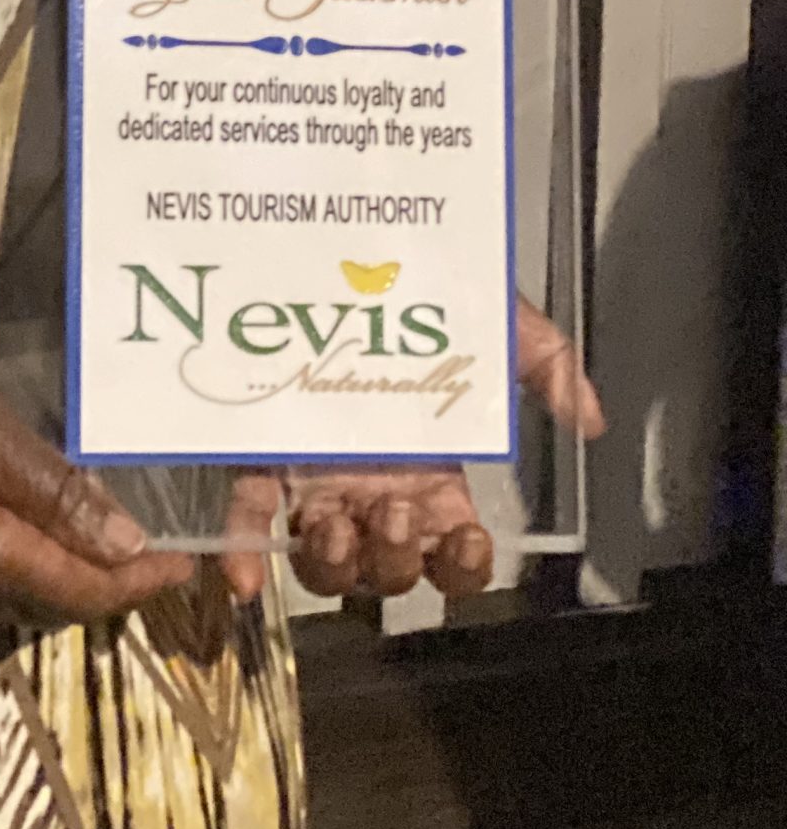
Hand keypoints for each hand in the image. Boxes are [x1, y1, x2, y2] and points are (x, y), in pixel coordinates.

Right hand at [0, 347, 191, 632]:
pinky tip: (22, 522)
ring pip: (19, 604)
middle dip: (108, 577)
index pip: (87, 592)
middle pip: (57, 605)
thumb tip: (125, 540)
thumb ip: (51, 485)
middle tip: (153, 533)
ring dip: (60, 572)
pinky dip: (16, 568)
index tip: (193, 561)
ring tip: (96, 522)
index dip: (144, 582)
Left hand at [221, 295, 604, 603]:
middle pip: (388, 570)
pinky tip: (240, 573)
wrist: (354, 254)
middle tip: (391, 510)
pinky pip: (251, 519)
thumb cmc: (429, 297)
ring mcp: (318, 480)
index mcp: (435, 479)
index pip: (454, 556)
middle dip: (393, 558)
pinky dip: (243, 550)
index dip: (462, 569)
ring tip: (333, 520)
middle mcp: (377, 491)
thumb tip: (588, 418)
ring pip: (323, 561)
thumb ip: (548, 367)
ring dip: (332, 561)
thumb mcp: (499, 325)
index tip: (465, 540)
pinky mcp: (263, 459)